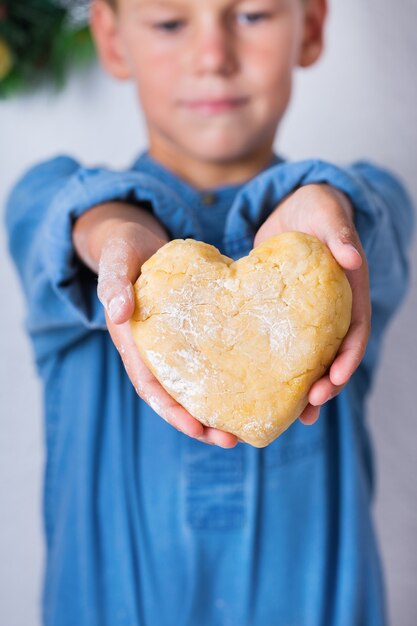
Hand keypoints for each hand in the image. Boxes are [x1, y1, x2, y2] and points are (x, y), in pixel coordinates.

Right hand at [95, 219, 237, 448]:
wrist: (138, 243)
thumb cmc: (124, 253)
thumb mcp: (115, 263)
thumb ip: (113, 285)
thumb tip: (118, 313)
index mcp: (133, 344)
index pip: (151, 387)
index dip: (172, 412)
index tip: (196, 430)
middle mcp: (156, 353)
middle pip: (177, 398)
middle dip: (200, 423)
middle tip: (230, 440)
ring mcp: (176, 346)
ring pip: (197, 386)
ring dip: (218, 409)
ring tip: (246, 427)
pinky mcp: (196, 333)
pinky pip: (212, 360)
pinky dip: (229, 378)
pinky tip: (255, 385)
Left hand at [253, 183, 370, 425]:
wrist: (291, 209)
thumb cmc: (316, 209)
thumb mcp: (328, 215)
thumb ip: (340, 234)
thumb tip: (353, 257)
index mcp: (349, 292)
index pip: (356, 331)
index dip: (349, 357)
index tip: (335, 378)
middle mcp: (331, 311)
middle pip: (334, 355)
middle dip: (326, 384)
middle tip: (310, 408)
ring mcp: (306, 317)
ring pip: (309, 359)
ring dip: (304, 388)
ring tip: (293, 415)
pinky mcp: (281, 316)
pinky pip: (280, 346)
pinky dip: (275, 368)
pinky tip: (259, 388)